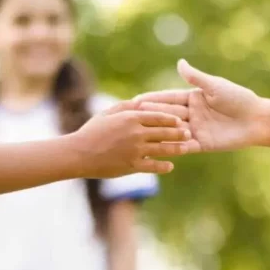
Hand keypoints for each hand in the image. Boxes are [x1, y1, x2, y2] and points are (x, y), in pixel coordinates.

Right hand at [71, 108, 190, 178]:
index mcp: (130, 118)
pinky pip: (152, 166)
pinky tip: (170, 166)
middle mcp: (136, 133)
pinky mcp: (132, 166)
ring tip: (186, 148)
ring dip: (176, 149)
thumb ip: (126, 108)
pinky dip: (163, 166)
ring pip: (162, 149)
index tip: (180, 119)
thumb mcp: (108, 114)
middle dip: (178, 132)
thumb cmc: (92, 131)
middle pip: (163, 131)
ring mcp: (135, 150)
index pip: (157, 116)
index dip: (171, 117)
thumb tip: (141, 103)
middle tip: (189, 132)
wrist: (79, 153)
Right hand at [136, 59, 266, 152]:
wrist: (255, 119)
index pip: (168, 99)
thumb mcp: (215, 86)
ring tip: (140, 136)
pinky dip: (173, 147)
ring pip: (173, 131)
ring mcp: (195, 130)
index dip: (152, 100)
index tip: (135, 100)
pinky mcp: (202, 144)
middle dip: (150, 117)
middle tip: (130, 119)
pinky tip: (158, 149)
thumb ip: (196, 78)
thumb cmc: (238, 98)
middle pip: (167, 115)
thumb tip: (179, 63)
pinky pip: (185, 146)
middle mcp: (191, 114)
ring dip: (159, 133)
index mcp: (193, 98)